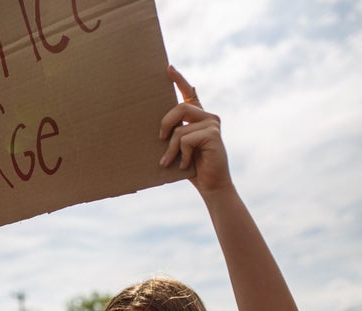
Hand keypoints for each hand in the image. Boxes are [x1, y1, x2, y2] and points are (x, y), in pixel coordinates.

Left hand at [159, 65, 231, 195]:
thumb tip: (156, 127)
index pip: (189, 94)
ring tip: (168, 161)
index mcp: (199, 117)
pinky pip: (185, 139)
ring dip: (170, 148)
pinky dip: (180, 154)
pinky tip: (184, 164)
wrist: (211, 184)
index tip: (168, 68)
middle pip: (179, 108)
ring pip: (179, 128)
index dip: (179, 80)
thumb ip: (173, 133)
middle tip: (160, 140)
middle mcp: (208, 117)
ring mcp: (212, 124)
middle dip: (165, 125)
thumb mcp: (178, 147)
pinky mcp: (213, 134)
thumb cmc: (191, 167)